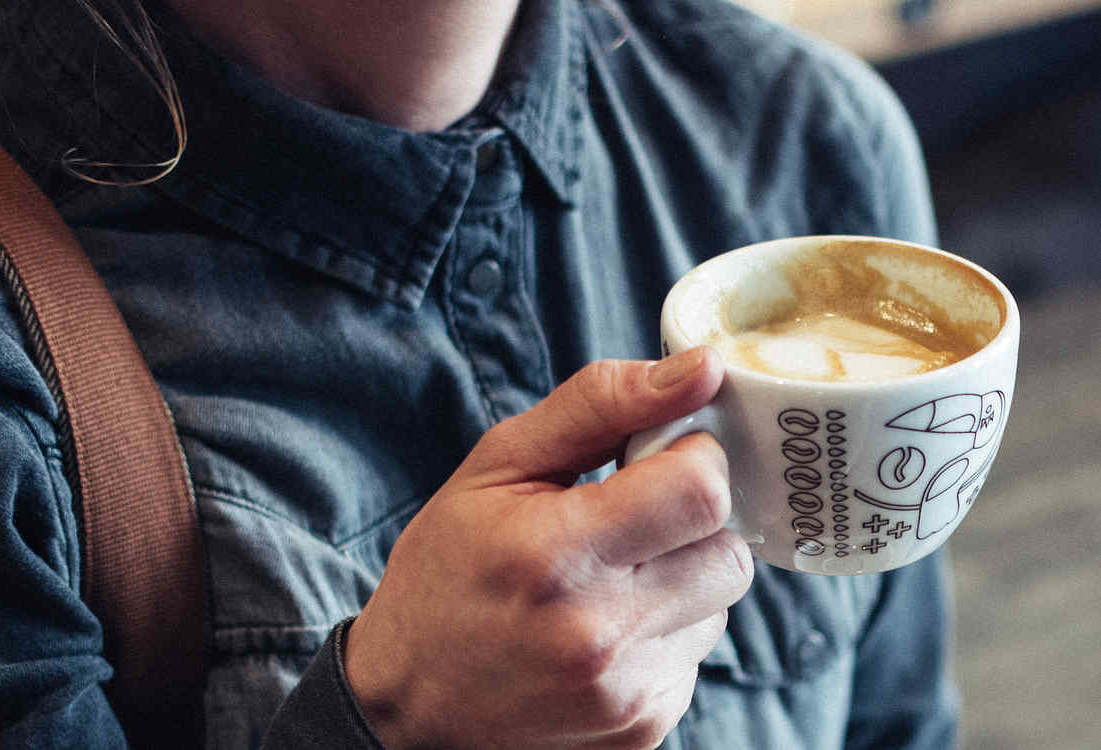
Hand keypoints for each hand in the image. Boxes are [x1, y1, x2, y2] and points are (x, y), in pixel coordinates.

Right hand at [344, 347, 752, 748]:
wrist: (409, 704)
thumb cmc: (447, 572)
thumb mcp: (497, 467)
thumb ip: (599, 405)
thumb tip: (700, 368)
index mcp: (556, 555)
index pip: (702, 490)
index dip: (692, 459)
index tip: (654, 459)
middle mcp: (600, 634)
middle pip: (728, 552)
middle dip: (690, 521)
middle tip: (625, 520)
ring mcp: (628, 694)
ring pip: (719, 603)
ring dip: (679, 578)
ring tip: (602, 581)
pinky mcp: (646, 729)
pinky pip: (696, 654)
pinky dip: (661, 631)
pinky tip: (600, 629)